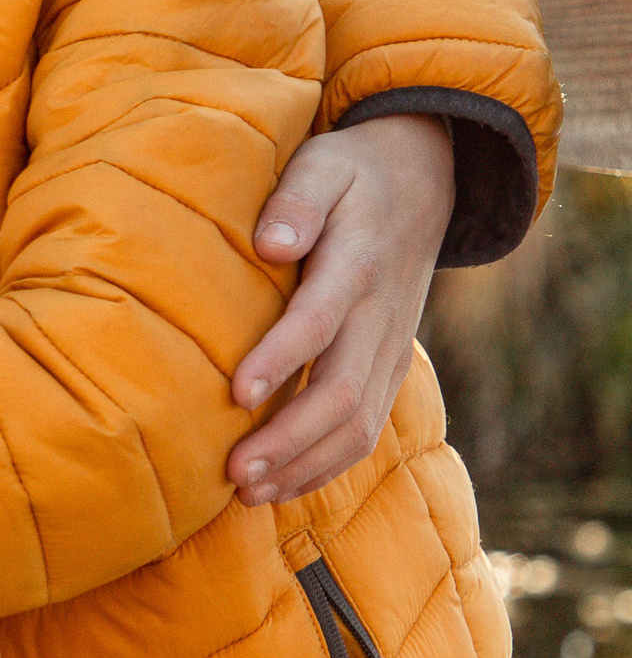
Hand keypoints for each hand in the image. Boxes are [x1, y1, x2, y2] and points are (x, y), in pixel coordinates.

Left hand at [230, 114, 455, 504]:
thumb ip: (297, 201)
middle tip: (234, 472)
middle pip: (342, 393)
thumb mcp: (324, 165)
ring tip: (248, 492)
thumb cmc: (352, 172)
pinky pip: (367, 428)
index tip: (235, 393)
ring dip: (305, 464)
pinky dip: (327, 465)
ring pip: (359, 424)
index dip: (280, 359)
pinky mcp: (390, 366)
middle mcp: (381, 316)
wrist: (423, 181)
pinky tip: (282, 486)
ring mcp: (392, 347)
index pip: (320, 321)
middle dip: (288, 439)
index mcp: (358, 265)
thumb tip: (270, 243)